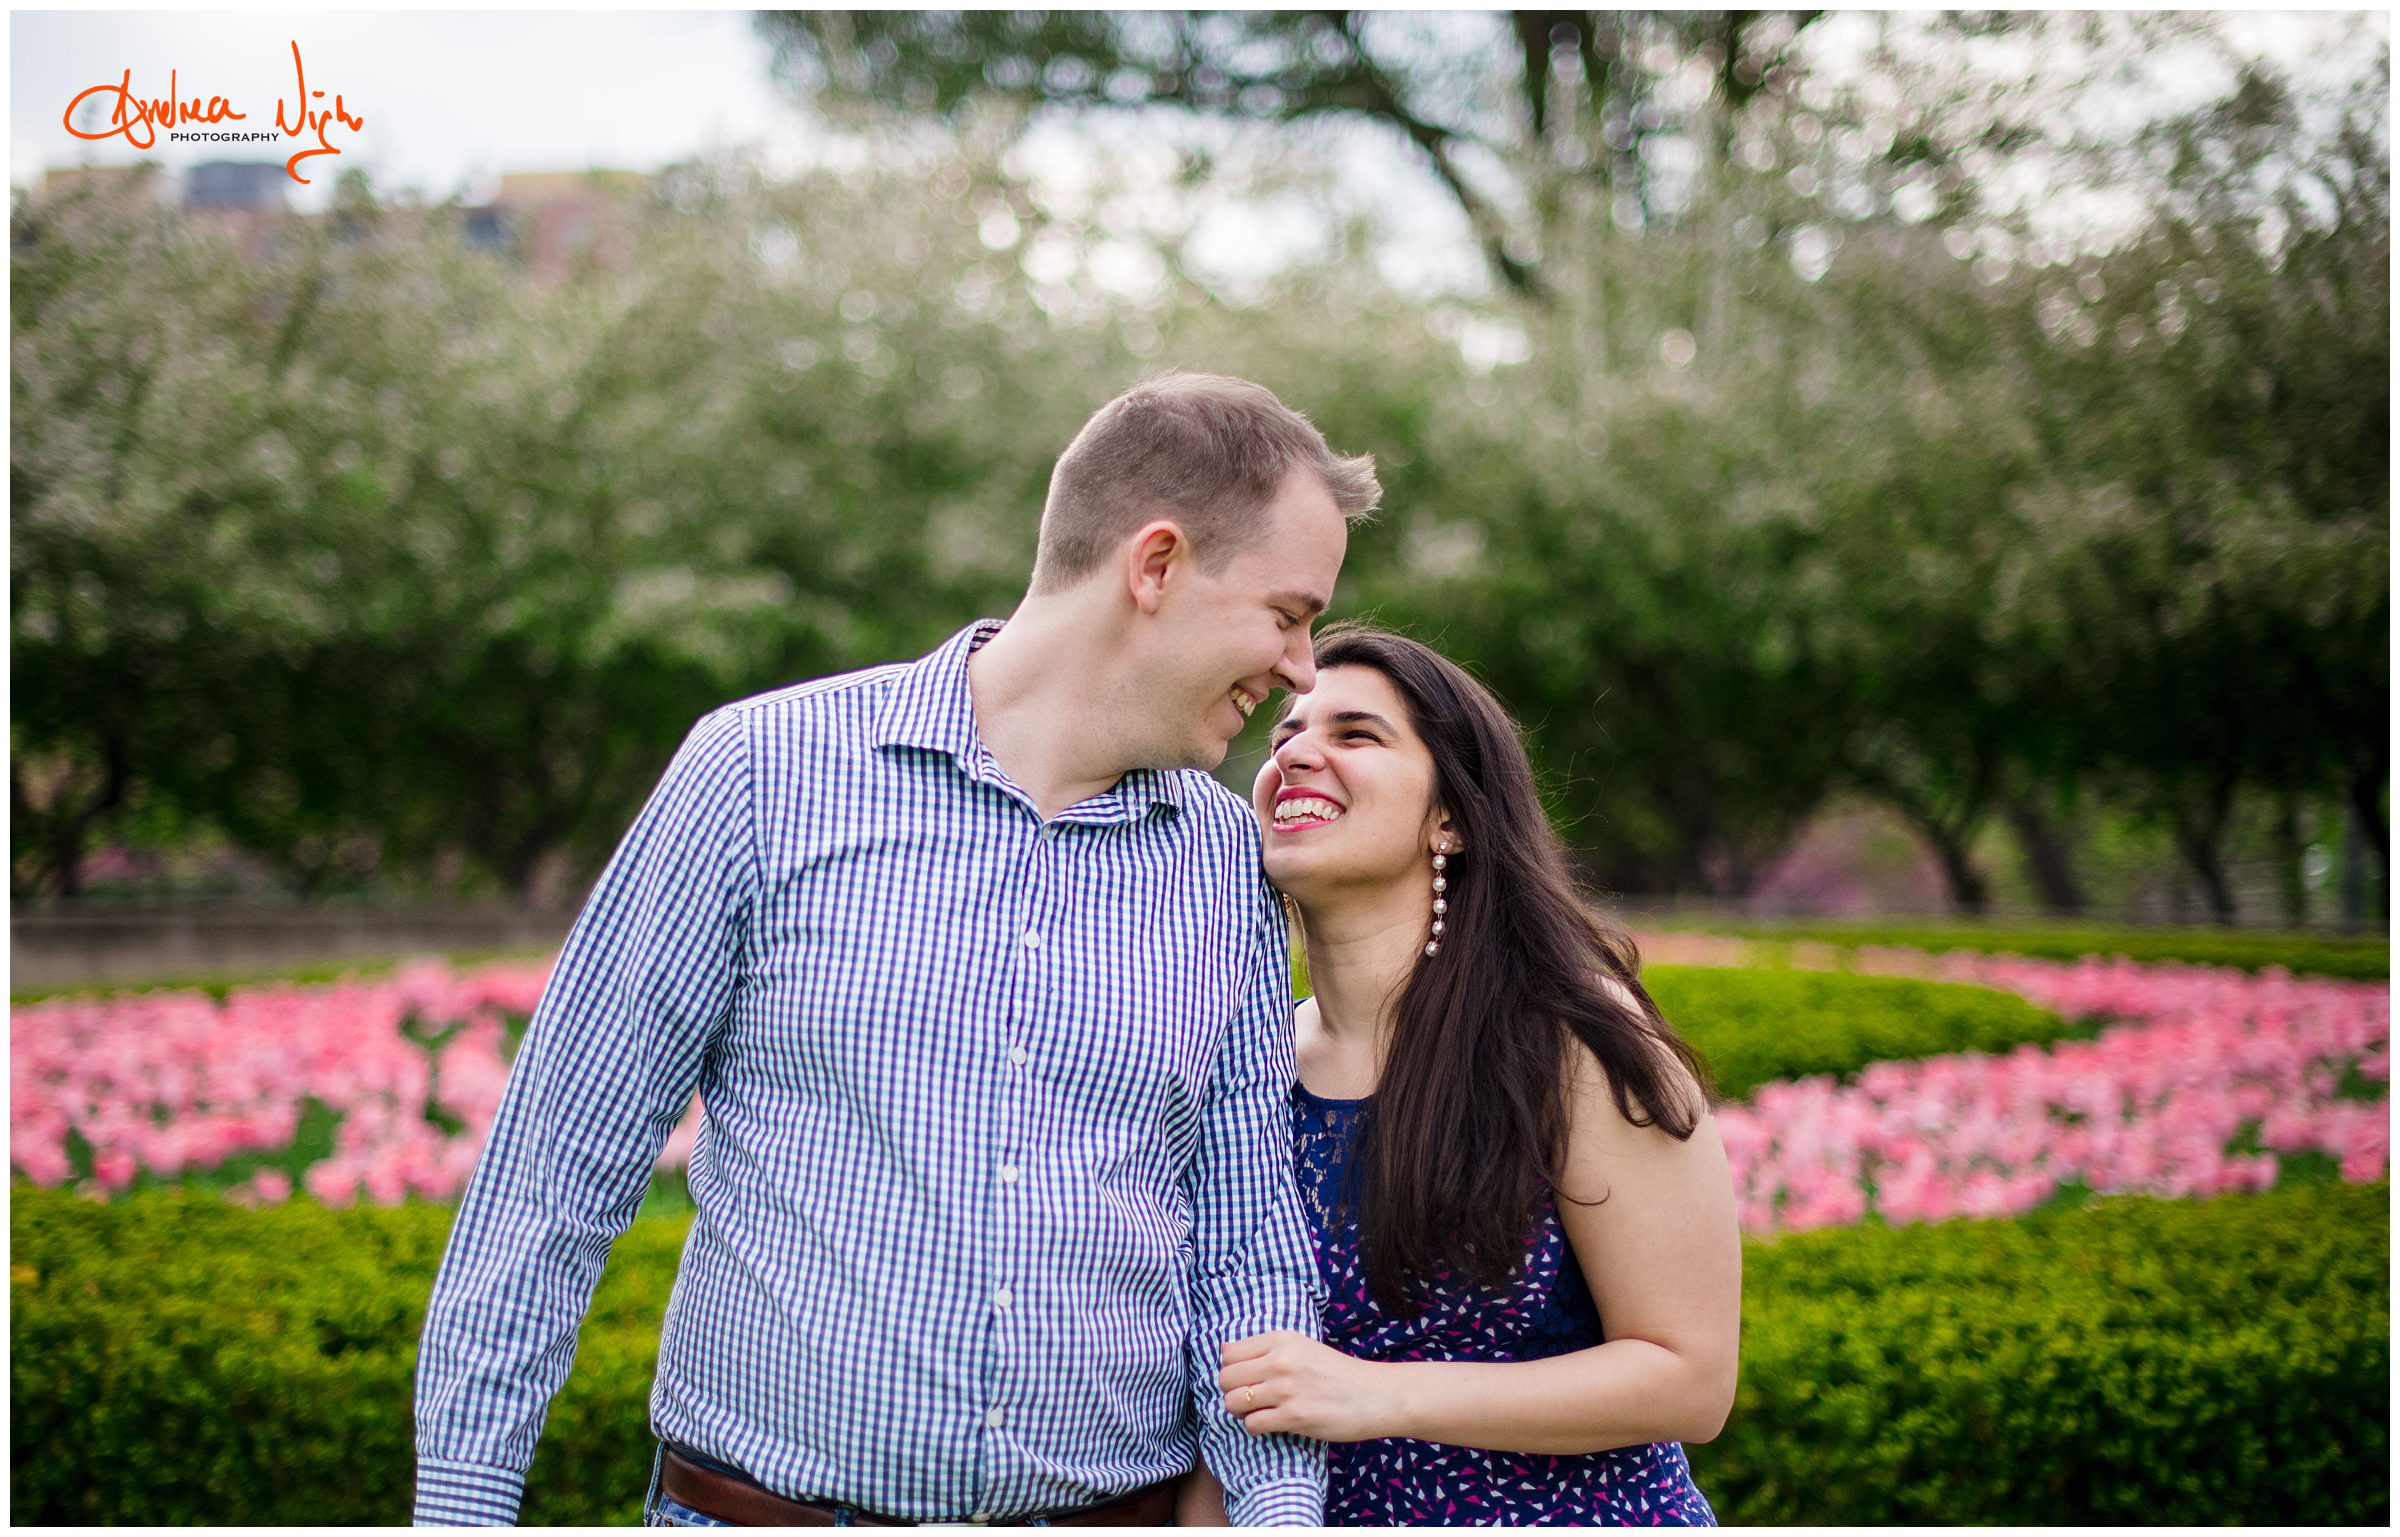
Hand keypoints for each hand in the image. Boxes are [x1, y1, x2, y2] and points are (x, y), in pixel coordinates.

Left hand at [1217, 1330, 1398, 1442]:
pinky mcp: (1293, 1417)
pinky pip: (1251, 1424)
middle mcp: (1280, 1361)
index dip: (1232, 1369)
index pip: (1229, 1353)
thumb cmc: (1338, 1373)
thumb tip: (1226, 1356)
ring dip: (1242, 1412)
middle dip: (1232, 1392)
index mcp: (1282, 1339)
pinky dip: (1256, 1427)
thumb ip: (1270, 1350)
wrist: (1375, 1395)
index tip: (1245, 1378)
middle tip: (1250, 1399)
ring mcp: (1286, 1390)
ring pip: (1233, 1402)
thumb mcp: (1303, 1347)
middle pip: (1226, 1378)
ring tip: (1260, 1412)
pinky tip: (1272, 1423)